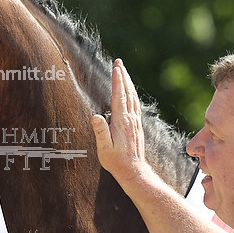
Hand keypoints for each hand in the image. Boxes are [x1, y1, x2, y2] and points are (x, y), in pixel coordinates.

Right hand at [91, 58, 151, 185]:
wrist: (134, 171)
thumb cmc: (116, 161)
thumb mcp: (104, 149)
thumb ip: (100, 132)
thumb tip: (96, 116)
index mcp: (121, 122)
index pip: (119, 97)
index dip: (117, 81)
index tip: (116, 67)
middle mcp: (131, 119)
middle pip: (128, 92)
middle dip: (123, 76)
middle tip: (119, 62)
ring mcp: (136, 121)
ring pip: (133, 97)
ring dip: (128, 82)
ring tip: (123, 71)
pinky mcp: (137, 125)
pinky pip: (135, 104)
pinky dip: (132, 93)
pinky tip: (130, 91)